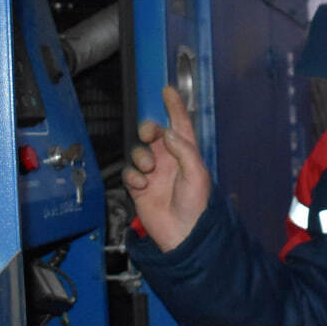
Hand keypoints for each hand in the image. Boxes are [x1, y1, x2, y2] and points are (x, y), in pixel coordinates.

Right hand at [123, 86, 211, 250]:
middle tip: (149, 134)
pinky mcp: (140, 188)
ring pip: (138, 152)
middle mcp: (169, 160)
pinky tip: (142, 185)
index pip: (180, 124)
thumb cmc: (197, 206)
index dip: (175, 107)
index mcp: (186, 154)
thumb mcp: (196, 174)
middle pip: (154, 134)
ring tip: (149, 170)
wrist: (183, 234)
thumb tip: (167, 133)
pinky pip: (129, 173)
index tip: (168, 90)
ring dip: (141, 156)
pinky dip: (133, 176)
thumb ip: (182, 150)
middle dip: (149, 129)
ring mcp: (154, 174)